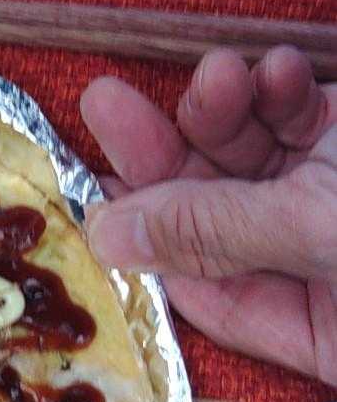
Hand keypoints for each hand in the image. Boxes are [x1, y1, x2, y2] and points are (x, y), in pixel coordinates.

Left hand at [81, 47, 336, 385]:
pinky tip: (278, 70)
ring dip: (220, 110)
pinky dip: (279, 88)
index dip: (145, 241)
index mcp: (320, 331)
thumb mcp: (319, 233)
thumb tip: (107, 238)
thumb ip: (215, 231)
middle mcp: (320, 271)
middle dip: (163, 156)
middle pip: (214, 217)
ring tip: (217, 76)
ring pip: (246, 156)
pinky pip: (296, 114)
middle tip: (104, 103)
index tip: (89, 191)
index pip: (206, 294)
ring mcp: (334, 199)